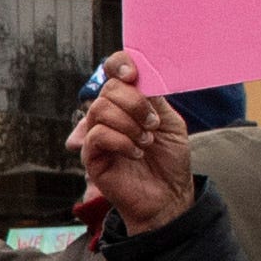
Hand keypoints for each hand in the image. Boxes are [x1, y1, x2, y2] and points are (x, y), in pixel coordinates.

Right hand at [68, 57, 197, 235]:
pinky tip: (135, 152)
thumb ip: (153, 97)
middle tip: (152, 124)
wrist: (169, 194)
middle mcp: (108, 114)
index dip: (119, 65)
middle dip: (135, 103)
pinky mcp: (91, 156)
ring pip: (100, 109)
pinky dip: (121, 141)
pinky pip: (97, 135)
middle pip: (108, 89)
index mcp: (127, 100)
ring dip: (129, 124)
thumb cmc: (169, 159)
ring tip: (146, 141)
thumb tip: (139, 75)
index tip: (133, 75)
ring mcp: (97, 134)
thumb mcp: (169, 121)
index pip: (112, 70)